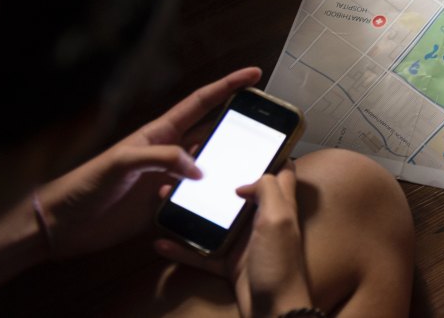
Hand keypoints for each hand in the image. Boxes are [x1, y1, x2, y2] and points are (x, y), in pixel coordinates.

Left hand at [34, 67, 261, 257]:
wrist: (61, 224)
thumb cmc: (85, 184)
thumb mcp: (122, 162)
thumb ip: (161, 158)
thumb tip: (199, 168)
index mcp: (159, 132)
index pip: (201, 103)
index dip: (227, 86)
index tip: (253, 74)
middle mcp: (167, 152)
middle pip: (212, 133)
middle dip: (238, 126)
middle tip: (266, 126)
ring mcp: (166, 179)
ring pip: (207, 166)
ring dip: (226, 167)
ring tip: (249, 168)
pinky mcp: (163, 205)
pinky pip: (195, 198)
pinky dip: (208, 199)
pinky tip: (218, 203)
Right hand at [157, 166, 312, 317]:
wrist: (274, 312)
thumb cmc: (279, 266)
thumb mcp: (278, 220)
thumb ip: (268, 191)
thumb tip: (246, 181)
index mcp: (280, 206)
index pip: (281, 172)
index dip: (269, 155)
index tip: (245, 142)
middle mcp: (264, 221)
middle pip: (241, 194)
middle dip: (218, 182)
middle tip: (192, 171)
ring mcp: (246, 244)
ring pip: (216, 222)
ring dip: (194, 213)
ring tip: (169, 201)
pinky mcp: (231, 266)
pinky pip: (203, 254)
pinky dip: (184, 249)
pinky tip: (162, 242)